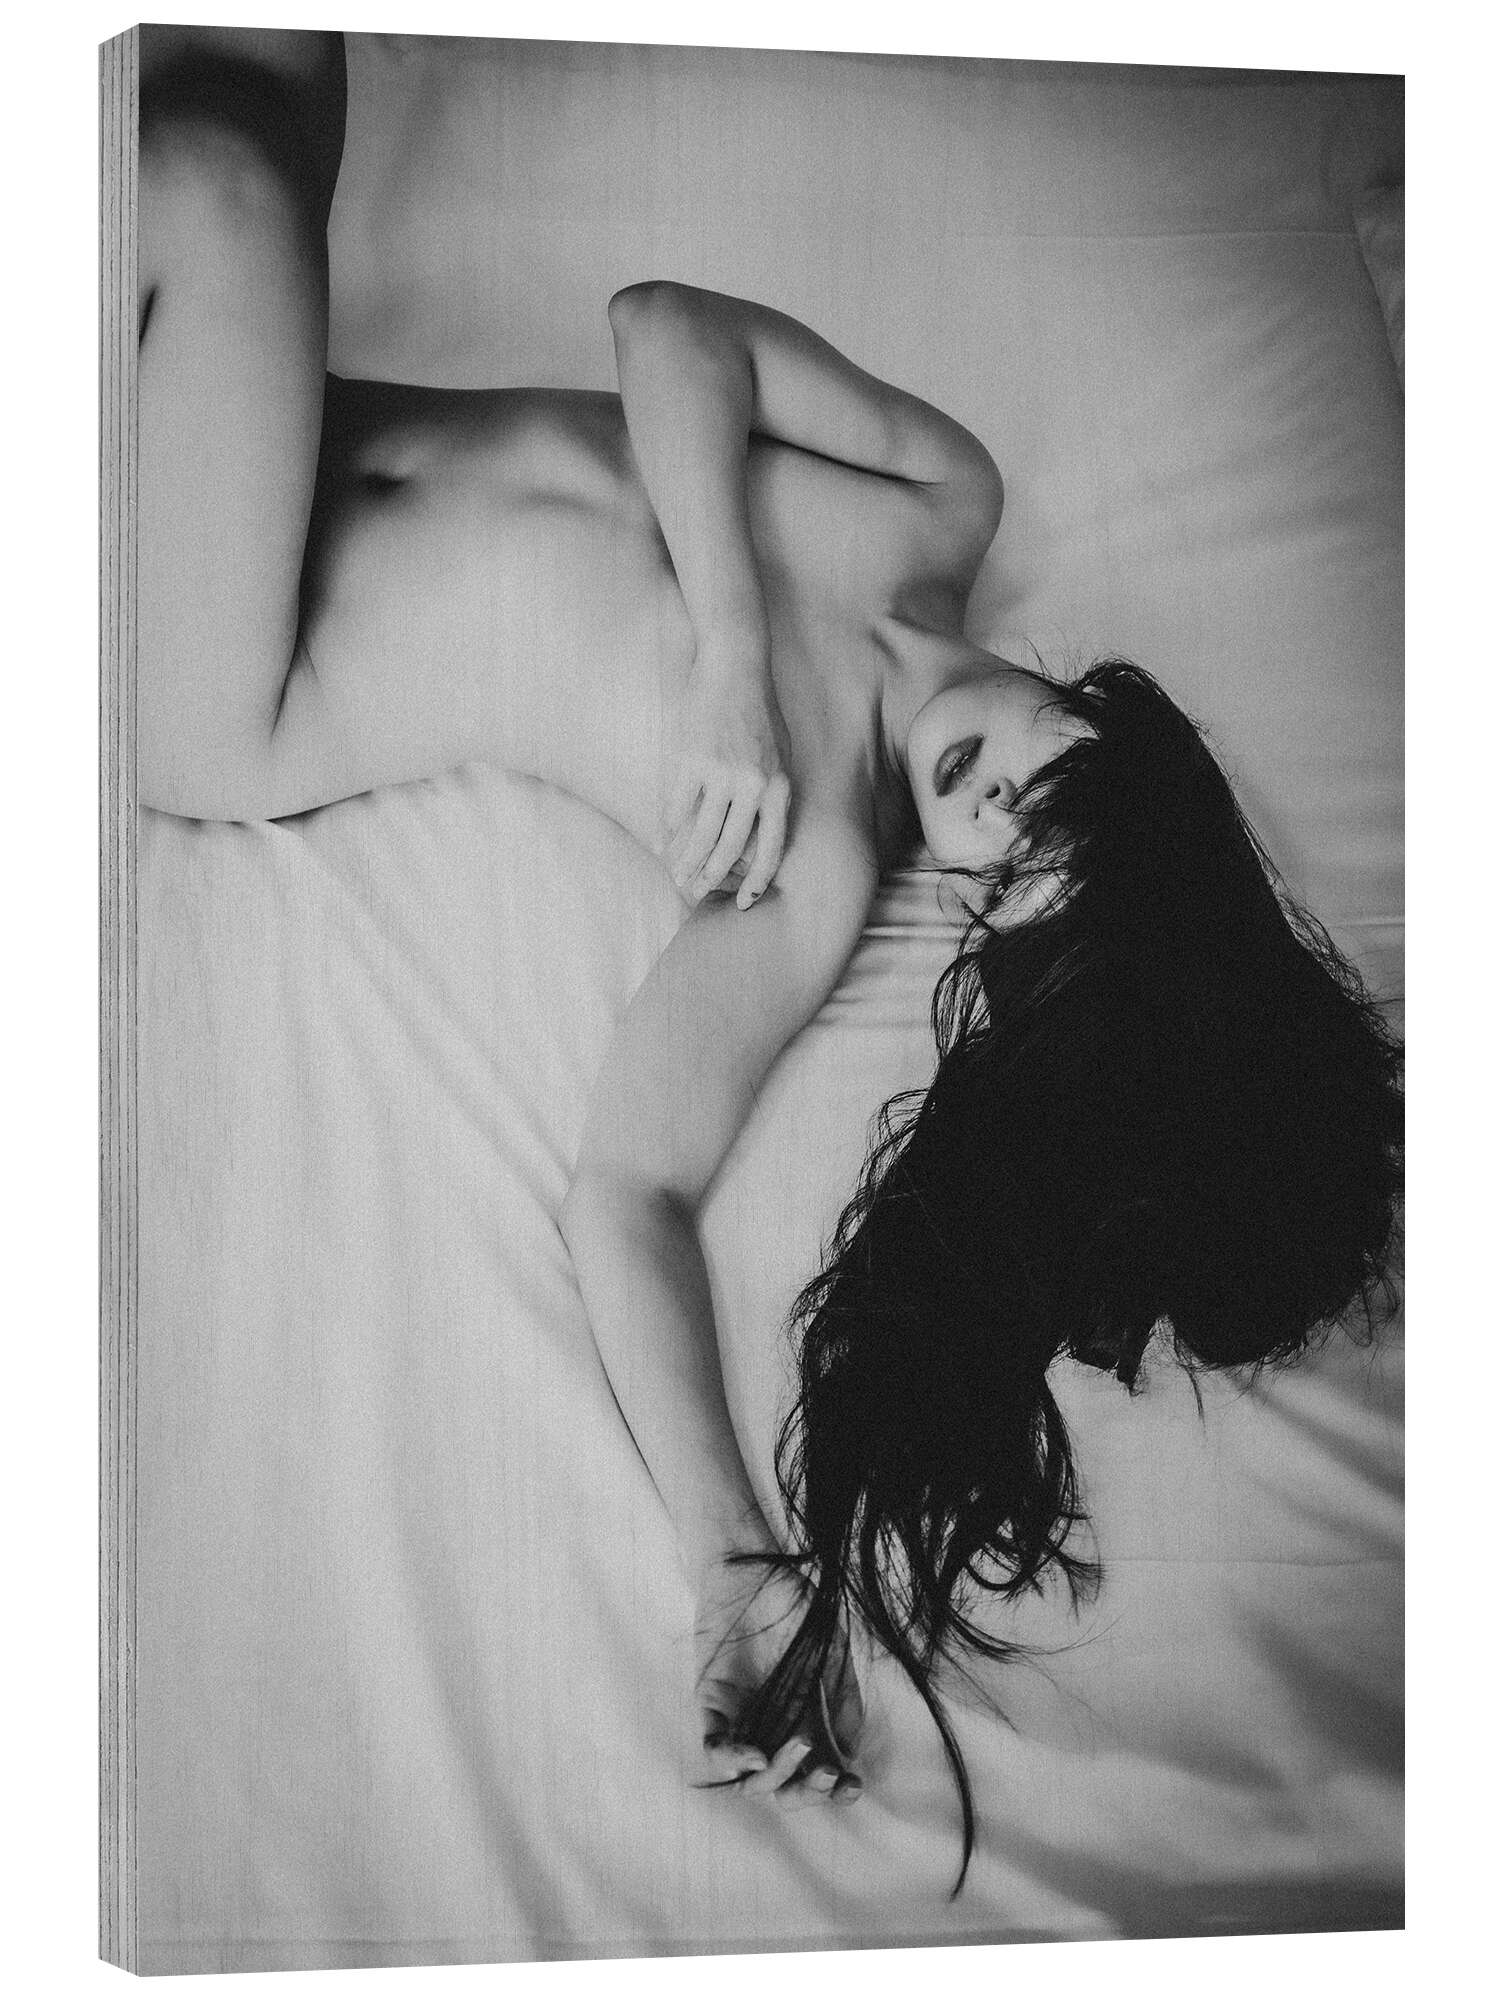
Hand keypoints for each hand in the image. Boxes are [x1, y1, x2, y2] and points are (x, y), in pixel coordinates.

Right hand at [665, 647, 791, 909]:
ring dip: (687, 859)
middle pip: (731, 847)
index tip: (746, 901)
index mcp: (779, 787)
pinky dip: (669, 829)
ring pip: (702, 832)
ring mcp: (721, 773)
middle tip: (698, 893)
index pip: (772, 847)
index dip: (758, 879)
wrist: (735, 667)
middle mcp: (753, 784)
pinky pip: (678, 806)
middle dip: (713, 876)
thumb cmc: (759, 714)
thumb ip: (771, 797)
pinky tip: (663, 843)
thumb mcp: (779, 756)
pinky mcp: (691, 760)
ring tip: (677, 876)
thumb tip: (757, 842)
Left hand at [694, 1558, 863, 1806]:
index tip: (852, 1786)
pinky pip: (715, 1746)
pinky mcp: (712, 1702)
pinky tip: (754, 1755)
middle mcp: (772, 1725)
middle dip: (807, 1792)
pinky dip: (732, 1758)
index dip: (836, 1789)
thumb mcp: (832, 1650)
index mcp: (804, 1717)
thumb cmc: (794, 1603)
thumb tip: (850, 1753)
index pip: (818, 1771)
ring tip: (799, 1748)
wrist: (753, 1565)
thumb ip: (843, 1699)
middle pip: (785, 1785)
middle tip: (825, 1775)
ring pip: (750, 1777)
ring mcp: (741, 1717)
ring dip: (776, 1777)